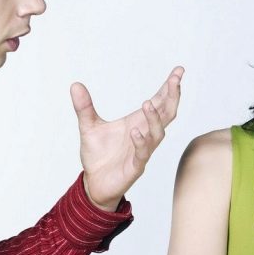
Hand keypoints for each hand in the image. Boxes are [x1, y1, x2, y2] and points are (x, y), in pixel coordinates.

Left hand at [71, 66, 183, 209]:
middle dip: (172, 97)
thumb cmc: (98, 156)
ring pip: (158, 133)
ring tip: (148, 104)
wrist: (93, 183)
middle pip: (166, 114)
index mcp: (137, 122)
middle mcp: (144, 134)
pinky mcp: (135, 167)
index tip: (178, 71)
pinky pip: (143, 154)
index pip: (159, 102)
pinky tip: (135, 131)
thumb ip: (84, 107)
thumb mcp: (88, 127)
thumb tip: (75, 84)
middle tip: (175, 81)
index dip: (169, 88)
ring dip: (155, 119)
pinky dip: (141, 142)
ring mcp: (142, 151)